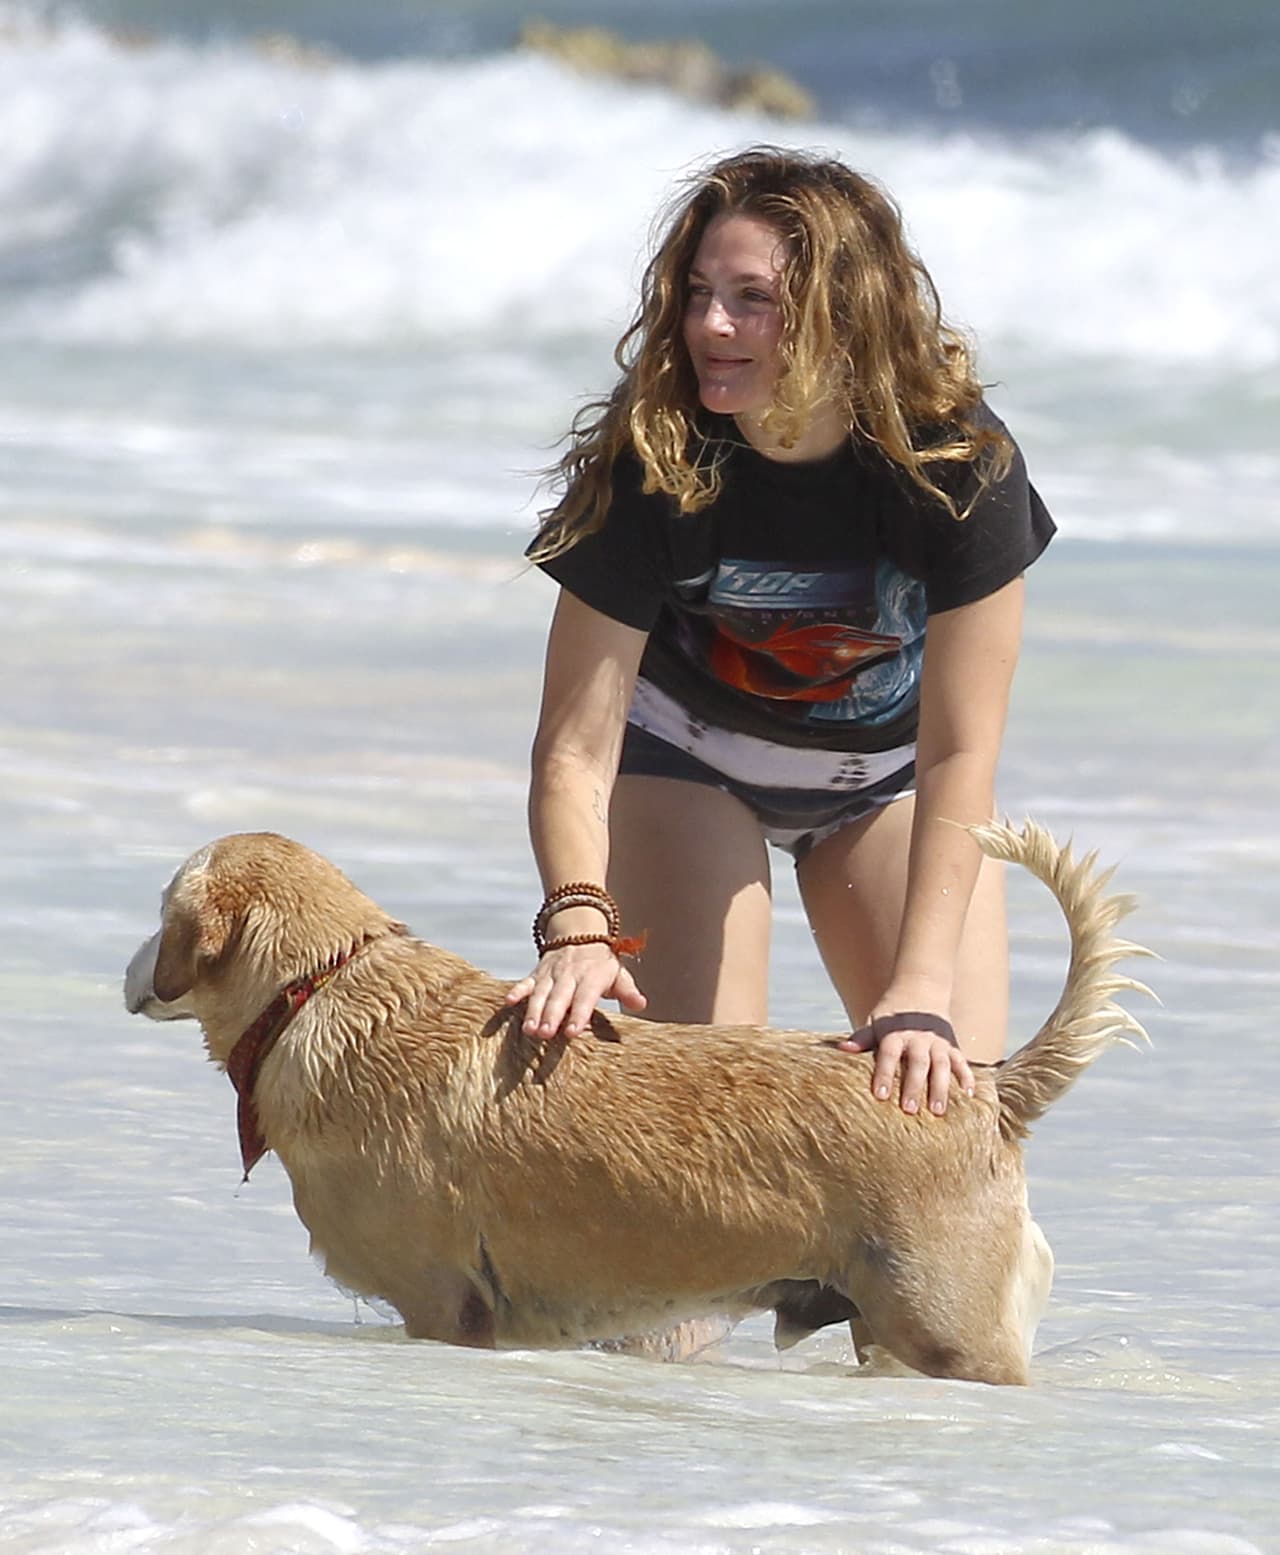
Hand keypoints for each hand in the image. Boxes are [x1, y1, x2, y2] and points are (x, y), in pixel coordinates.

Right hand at [505, 940, 646, 1038]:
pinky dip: (517, 990)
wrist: (580, 933)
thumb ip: (628, 990)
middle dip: (551, 1015)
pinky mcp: (537, 973)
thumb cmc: (601, 964)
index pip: (585, 997)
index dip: (579, 1014)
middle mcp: (570, 974)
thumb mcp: (619, 973)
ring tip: (529, 1030)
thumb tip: (641, 1003)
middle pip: (560, 997)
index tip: (572, 1032)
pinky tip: (508, 1002)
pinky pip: (526, 981)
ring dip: (534, 1010)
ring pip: (541, 993)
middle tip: (545, 1034)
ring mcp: (551, 974)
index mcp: (592, 976)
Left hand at [838, 1012, 974, 1114]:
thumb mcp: (876, 1021)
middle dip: (914, 1087)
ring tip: (937, 1111)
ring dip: (940, 1088)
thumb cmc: (893, 1012)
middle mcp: (919, 1038)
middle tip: (909, 1110)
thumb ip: (863, 1037)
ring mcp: (938, 1042)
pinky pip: (962, 1061)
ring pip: (942, 1065)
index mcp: (896, 1034)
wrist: (922, 987)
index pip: (889, 1055)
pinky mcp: (953, 1045)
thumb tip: (843, 1049)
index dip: (885, 1074)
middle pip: (917, 1063)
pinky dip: (966, 1077)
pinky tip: (968, 1095)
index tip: (880, 1095)